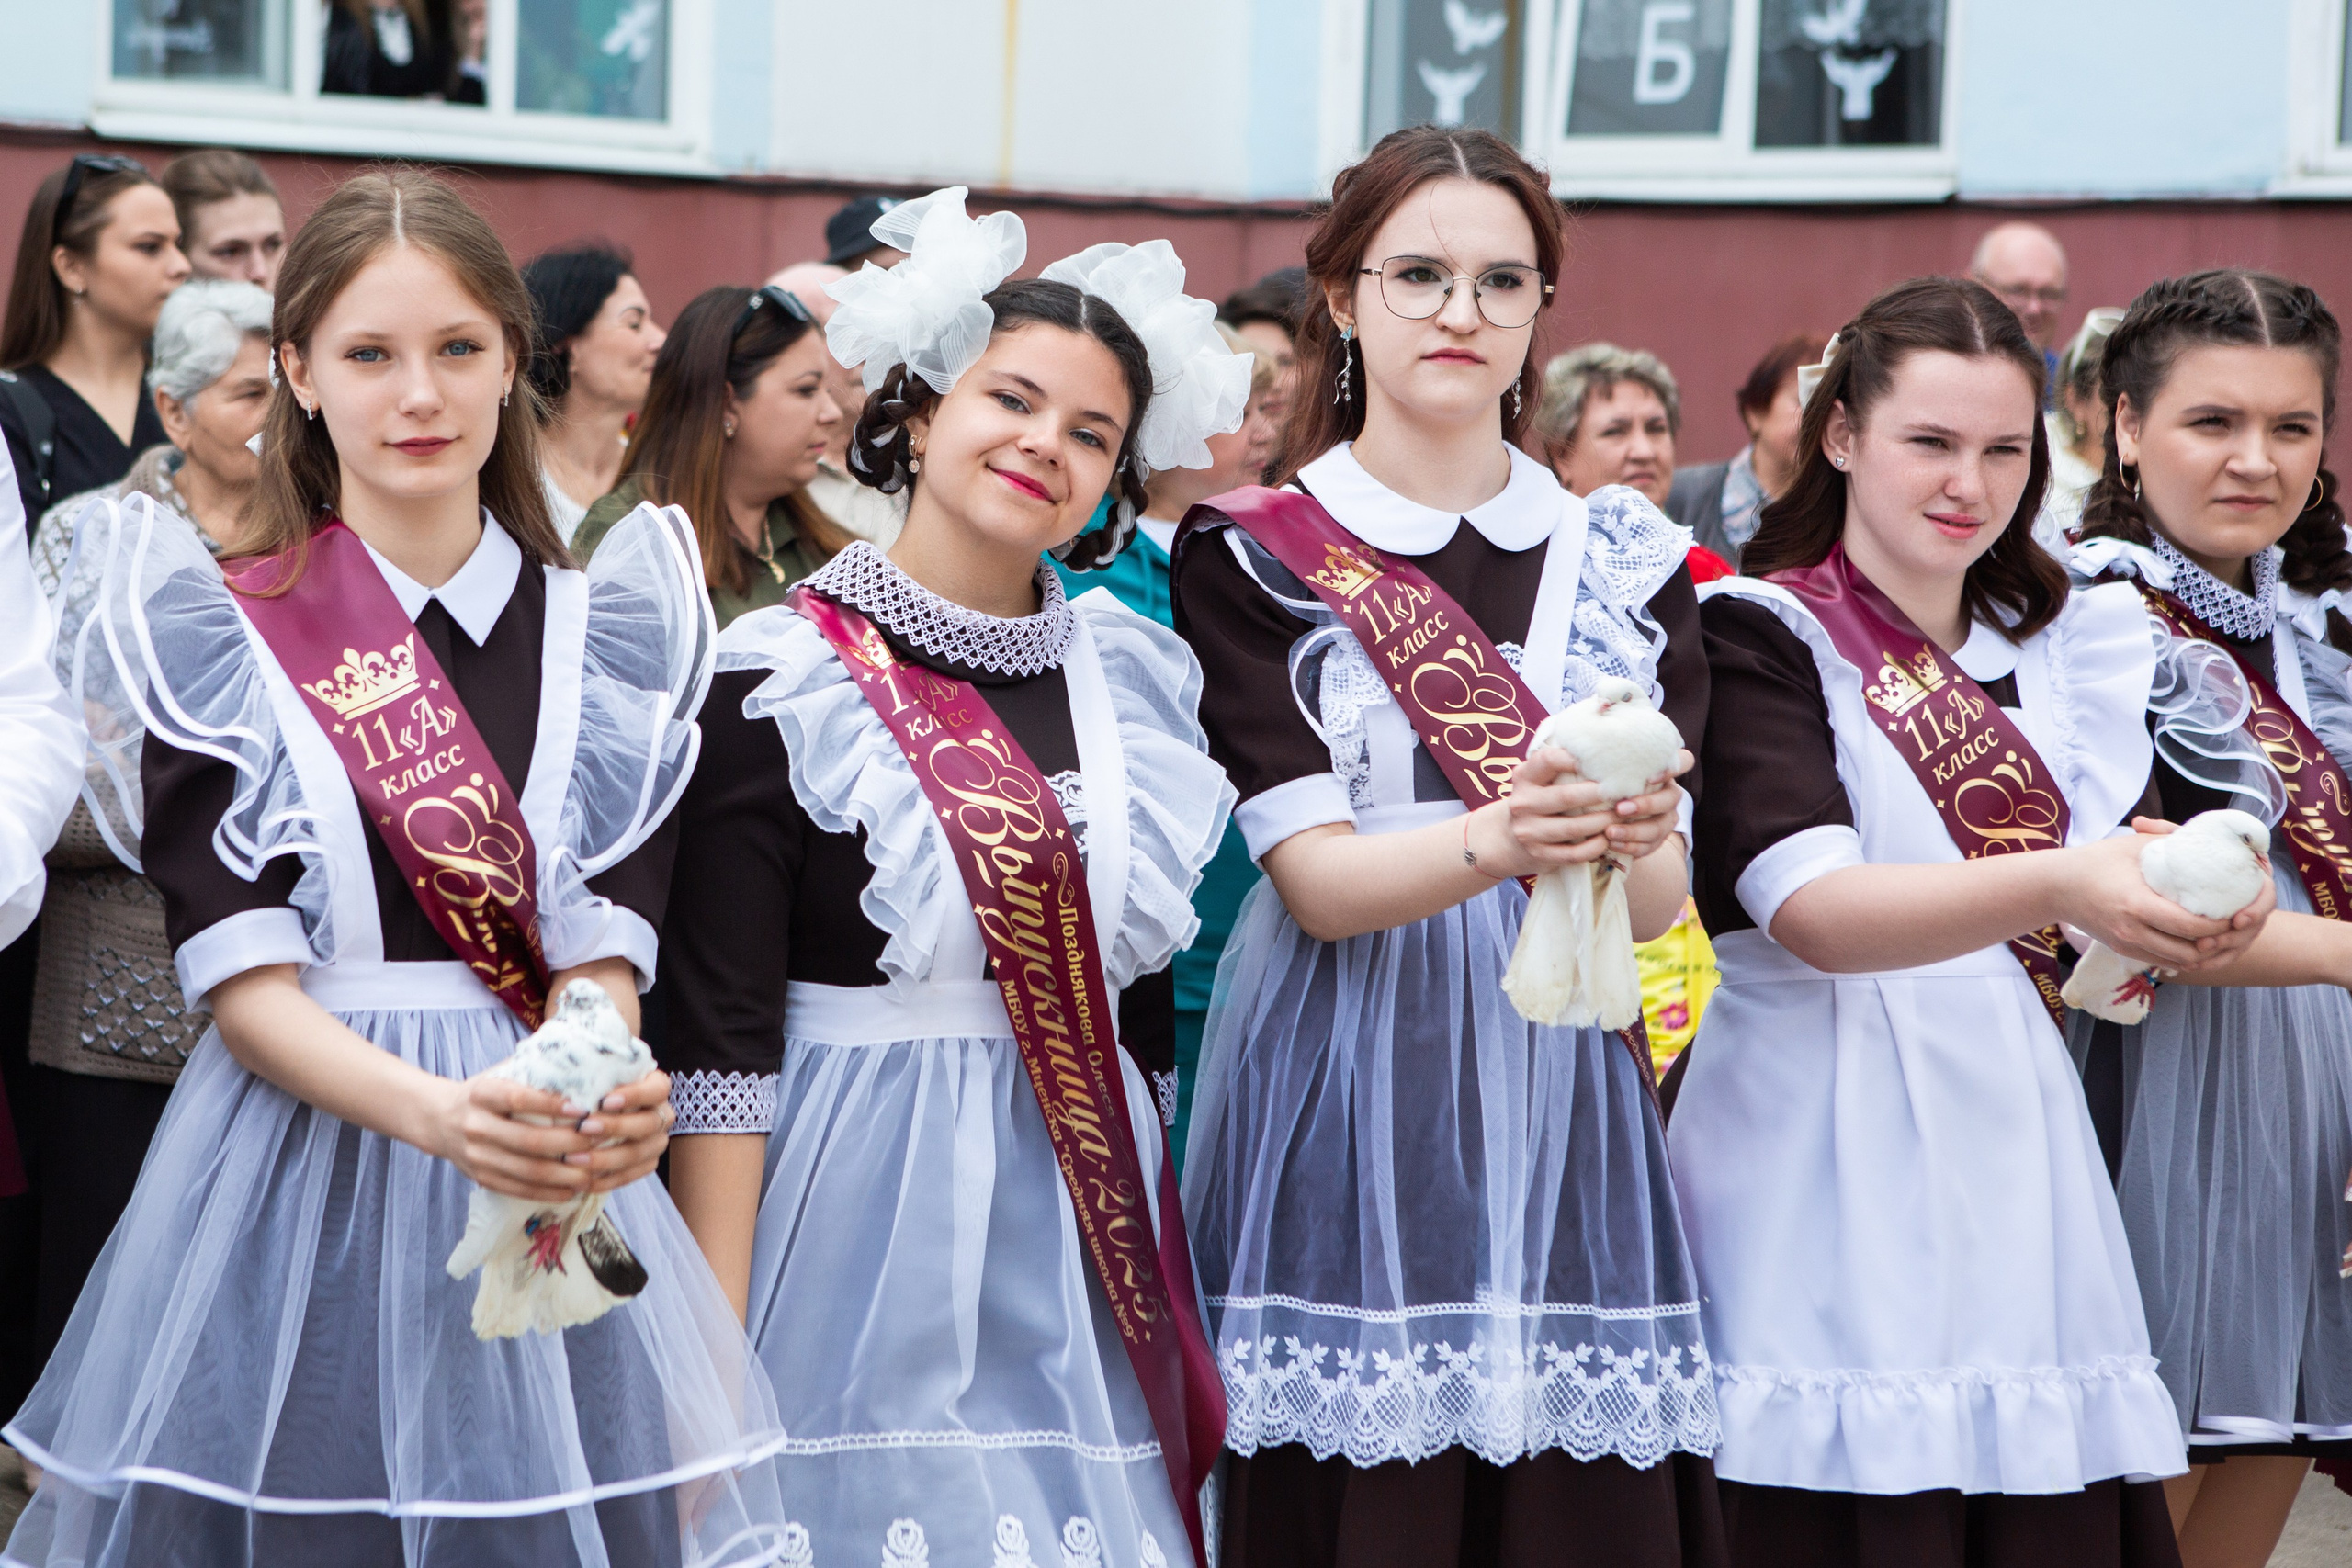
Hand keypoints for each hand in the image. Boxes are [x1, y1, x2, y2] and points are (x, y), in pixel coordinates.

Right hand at [425, 1069, 672, 1200]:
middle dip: (569, 1143)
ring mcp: (476, 1155)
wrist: (439, 1119)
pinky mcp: (481, 1177)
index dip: (551, 1106)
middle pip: (528, 1140)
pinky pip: (518, 1189)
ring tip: (593, 1170)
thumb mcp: (498, 1074)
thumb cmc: (484, 1094)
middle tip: (599, 1140)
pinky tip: (572, 1190)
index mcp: (482, 1094)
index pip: (518, 1099)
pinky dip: (548, 1192)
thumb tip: (581, 1061)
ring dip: (564, 1174)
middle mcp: (476, 1125)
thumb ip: (532, 1069)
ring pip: (526, 1170)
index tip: (583, 1109)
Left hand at [569, 1068, 673, 1193]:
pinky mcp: (648, 1163)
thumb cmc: (593, 1090)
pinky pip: (630, 1175)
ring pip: (637, 1153)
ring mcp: (657, 1141)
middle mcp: (662, 1115)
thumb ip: (591, 1078)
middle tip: (583, 1128)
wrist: (596, 1115)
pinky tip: (582, 1180)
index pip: (656, 1090)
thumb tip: (567, 1080)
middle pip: (647, 1124)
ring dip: (604, 1158)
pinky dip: (605, 1179)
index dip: (634, 1096)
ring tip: (573, 1158)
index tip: (605, 1100)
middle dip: (614, 1127)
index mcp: (657, 1088)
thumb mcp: (596, 1078)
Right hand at [1475, 746, 1691, 876]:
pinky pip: (1574, 853)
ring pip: (1573, 827)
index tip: (1600, 758)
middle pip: (1565, 797)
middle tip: (1625, 789)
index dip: (1573, 758)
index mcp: (1523, 777)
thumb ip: (1560, 759)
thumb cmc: (1537, 799)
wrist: (1506, 838)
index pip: (1547, 760)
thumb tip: (1599, 719)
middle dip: (1599, 794)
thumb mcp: (1537, 777)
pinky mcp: (1539, 855)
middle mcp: (1522, 803)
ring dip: (1603, 821)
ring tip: (1624, 814)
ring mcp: (1529, 832)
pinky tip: (1608, 838)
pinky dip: (1595, 846)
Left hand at [1603, 748, 1693, 862]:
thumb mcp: (1603, 762)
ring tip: (1610, 832)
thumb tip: (1588, 729)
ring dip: (1634, 831)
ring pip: (1660, 826)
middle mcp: (1668, 793)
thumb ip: (1603, 748)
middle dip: (1646, 805)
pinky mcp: (1656, 839)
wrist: (1598, 810)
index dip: (1671, 769)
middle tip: (1619, 809)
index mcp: (1661, 769)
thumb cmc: (1602, 777)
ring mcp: (1665, 817)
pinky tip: (1611, 844)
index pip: (1683, 762)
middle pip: (1670, 799)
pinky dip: (1630, 846)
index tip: (1649, 778)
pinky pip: (1649, 846)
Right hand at [2055, 826, 2272, 972]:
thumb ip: (2172, 845)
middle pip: (2188, 950)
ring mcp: (2126, 944)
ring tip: (2216, 935)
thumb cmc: (2095, 860)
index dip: (2218, 924)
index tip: (2234, 911)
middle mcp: (2131, 931)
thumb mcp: (2134, 846)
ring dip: (2201, 953)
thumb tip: (2209, 843)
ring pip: (2178, 961)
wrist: (2056, 886)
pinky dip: (2182, 955)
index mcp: (2136, 904)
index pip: (2189, 926)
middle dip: (2216, 942)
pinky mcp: (2123, 950)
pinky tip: (2193, 942)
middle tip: (2232, 926)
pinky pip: (2162, 961)